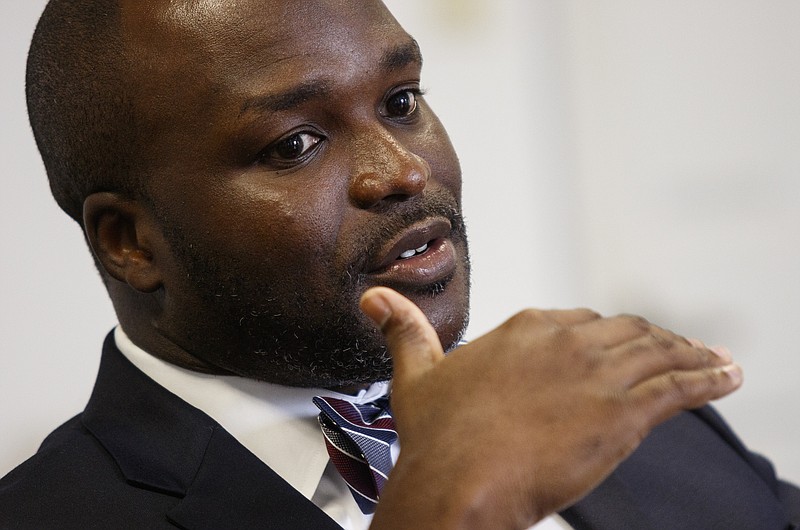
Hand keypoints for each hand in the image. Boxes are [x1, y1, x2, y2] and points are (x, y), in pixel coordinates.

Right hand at [363, 287, 741, 529]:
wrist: (460, 480)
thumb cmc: (439, 437)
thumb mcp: (417, 375)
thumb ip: (403, 330)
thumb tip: (375, 301)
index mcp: (526, 329)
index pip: (582, 321)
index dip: (605, 334)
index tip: (619, 344)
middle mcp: (566, 342)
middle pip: (627, 332)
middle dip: (654, 340)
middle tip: (675, 350)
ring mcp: (598, 374)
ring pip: (659, 354)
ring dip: (691, 355)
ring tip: (713, 360)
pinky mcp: (623, 413)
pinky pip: (680, 387)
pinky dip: (709, 379)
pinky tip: (727, 377)